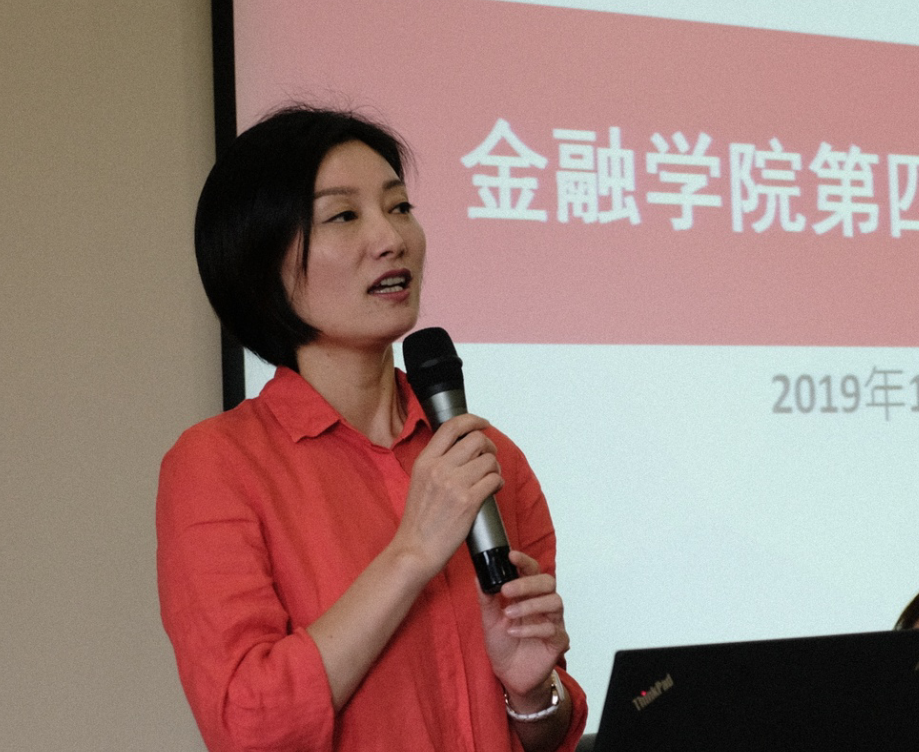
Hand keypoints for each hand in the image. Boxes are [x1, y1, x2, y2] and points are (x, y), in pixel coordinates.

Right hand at [393, 413, 503, 577]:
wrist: (415, 549)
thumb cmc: (419, 520)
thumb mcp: (419, 480)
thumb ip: (437, 462)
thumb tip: (462, 448)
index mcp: (425, 460)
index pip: (452, 427)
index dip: (473, 420)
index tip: (482, 423)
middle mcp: (439, 468)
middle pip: (476, 440)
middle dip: (489, 446)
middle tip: (489, 457)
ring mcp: (454, 484)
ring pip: (489, 460)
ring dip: (495, 467)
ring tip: (490, 477)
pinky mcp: (468, 502)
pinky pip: (494, 480)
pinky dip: (498, 483)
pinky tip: (492, 489)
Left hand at [478, 550, 569, 709]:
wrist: (510, 675)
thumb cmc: (503, 643)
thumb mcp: (489, 619)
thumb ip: (487, 598)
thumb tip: (478, 575)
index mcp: (529, 594)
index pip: (532, 570)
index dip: (524, 561)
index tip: (511, 555)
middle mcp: (544, 604)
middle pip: (548, 582)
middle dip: (527, 583)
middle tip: (507, 590)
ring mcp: (554, 622)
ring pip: (555, 602)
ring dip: (530, 605)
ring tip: (508, 614)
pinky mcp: (558, 641)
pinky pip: (553, 629)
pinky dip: (532, 629)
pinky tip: (514, 633)